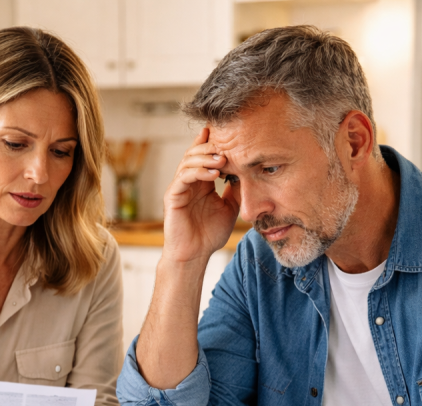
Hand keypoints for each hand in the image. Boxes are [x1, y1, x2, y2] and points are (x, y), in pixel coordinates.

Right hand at [161, 127, 240, 263]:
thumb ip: (237, 190)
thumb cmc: (210, 234)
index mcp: (201, 182)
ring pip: (188, 161)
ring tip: (222, 159)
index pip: (205, 156)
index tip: (230, 134)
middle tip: (228, 147)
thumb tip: (249, 171)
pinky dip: (198, 172)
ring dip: (206, 157)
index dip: (214, 143)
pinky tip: (213, 174)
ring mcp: (179, 188)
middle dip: (211, 147)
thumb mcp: (231, 207)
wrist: (195, 255)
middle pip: (195, 153)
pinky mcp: (172, 196)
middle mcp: (188, 182)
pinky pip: (183, 177)